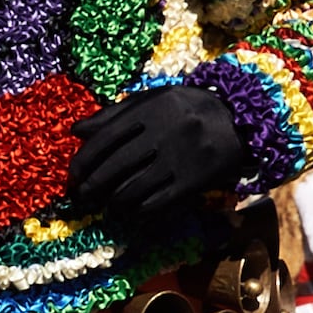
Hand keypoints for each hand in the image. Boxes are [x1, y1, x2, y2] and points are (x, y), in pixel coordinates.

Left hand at [67, 76, 250, 236]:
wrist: (239, 120)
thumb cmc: (187, 108)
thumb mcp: (152, 100)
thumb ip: (114, 114)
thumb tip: (76, 131)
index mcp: (150, 108)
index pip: (105, 138)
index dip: (83, 161)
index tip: (73, 177)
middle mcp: (164, 132)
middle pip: (115, 166)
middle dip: (93, 187)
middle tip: (83, 198)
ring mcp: (180, 157)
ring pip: (135, 188)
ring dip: (114, 203)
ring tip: (108, 207)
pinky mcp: (194, 180)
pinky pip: (158, 202)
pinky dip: (139, 210)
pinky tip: (132, 212)